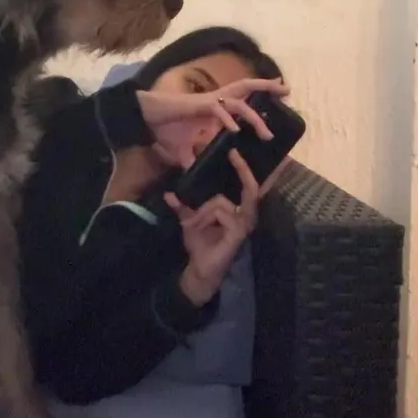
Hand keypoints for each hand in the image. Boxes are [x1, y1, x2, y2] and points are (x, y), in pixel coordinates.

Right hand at [137, 77, 289, 168]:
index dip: (259, 95)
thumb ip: (191, 158)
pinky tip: (234, 131)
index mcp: (216, 107)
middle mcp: (216, 101)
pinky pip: (217, 111)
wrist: (147, 117)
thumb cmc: (165, 127)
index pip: (242, 98)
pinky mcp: (198, 106)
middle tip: (287, 89)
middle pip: (246, 88)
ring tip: (266, 133)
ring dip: (253, 117)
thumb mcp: (182, 148)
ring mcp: (208, 102)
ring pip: (238, 103)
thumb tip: (192, 174)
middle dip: (266, 87)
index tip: (277, 97)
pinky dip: (226, 120)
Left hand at [164, 150, 290, 305]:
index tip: (235, 150)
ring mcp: (245, 222)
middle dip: (242, 168)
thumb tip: (169, 193)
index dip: (244, 168)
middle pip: (248, 186)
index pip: (247, 184)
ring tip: (192, 224)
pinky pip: (220, 212)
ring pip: (219, 201)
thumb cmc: (200, 243)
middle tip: (233, 153)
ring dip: (202, 212)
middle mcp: (247, 214)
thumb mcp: (189, 220)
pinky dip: (204, 217)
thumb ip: (183, 206)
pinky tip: (197, 227)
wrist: (199, 267)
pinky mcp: (240, 231)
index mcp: (238, 208)